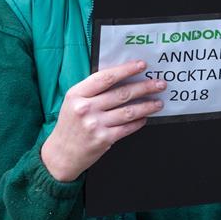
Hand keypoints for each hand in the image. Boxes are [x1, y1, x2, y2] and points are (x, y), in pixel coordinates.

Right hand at [40, 60, 165, 181]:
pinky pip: (127, 127)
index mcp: (77, 93)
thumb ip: (93, 90)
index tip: (141, 65)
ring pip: (128, 111)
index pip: (105, 77)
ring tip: (158, 102)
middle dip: (144, 87)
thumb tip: (122, 77)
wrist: (61, 154)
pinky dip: (139, 122)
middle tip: (159, 84)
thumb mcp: (74, 101)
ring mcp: (94, 124)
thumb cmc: (71, 124)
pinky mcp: (103, 139)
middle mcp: (85, 107)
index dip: (126, 70)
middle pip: (121, 94)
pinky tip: (146, 118)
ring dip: (147, 106)